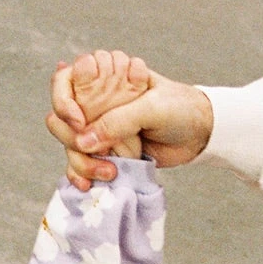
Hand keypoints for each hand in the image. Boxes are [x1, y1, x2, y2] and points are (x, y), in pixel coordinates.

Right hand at [47, 56, 214, 189]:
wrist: (201, 134)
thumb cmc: (179, 108)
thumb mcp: (150, 108)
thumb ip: (117, 121)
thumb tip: (82, 142)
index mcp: (104, 79)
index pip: (65, 82)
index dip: (63, 101)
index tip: (79, 121)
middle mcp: (96, 102)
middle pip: (60, 118)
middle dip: (70, 138)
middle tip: (93, 151)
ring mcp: (99, 129)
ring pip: (70, 145)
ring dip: (81, 162)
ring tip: (109, 172)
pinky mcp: (106, 152)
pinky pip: (82, 164)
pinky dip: (82, 175)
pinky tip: (89, 184)